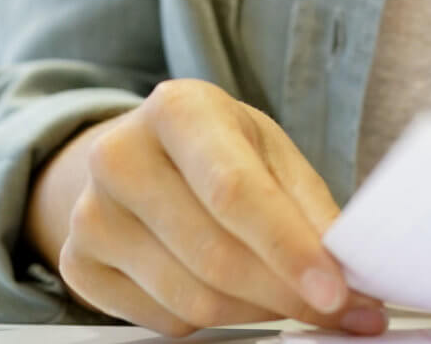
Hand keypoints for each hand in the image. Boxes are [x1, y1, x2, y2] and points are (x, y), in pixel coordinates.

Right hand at [27, 79, 386, 337]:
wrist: (138, 157)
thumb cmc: (217, 152)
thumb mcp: (269, 151)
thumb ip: (310, 207)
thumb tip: (351, 268)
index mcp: (176, 109)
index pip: (234, 191)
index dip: (289, 248)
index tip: (337, 292)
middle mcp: (119, 155)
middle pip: (216, 255)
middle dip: (287, 294)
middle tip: (339, 310)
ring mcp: (91, 215)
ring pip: (194, 298)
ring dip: (258, 311)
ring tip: (287, 295)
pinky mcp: (79, 265)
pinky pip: (165, 320)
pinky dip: (216, 320)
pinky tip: (235, 295)